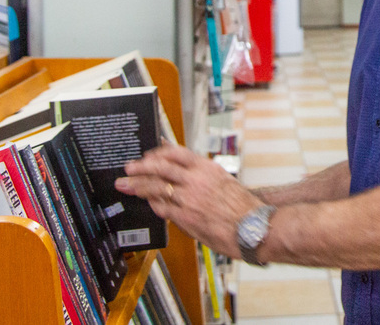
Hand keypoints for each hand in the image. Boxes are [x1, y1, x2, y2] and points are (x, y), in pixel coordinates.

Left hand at [115, 142, 261, 257]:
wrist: (253, 228)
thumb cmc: (242, 207)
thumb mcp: (223, 180)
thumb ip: (202, 175)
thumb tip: (181, 171)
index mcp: (206, 168)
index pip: (176, 153)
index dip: (158, 152)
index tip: (148, 154)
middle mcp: (196, 180)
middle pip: (160, 167)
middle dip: (140, 167)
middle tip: (129, 168)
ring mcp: (189, 199)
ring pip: (156, 187)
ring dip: (138, 185)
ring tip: (126, 185)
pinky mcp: (186, 218)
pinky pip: (162, 208)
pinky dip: (152, 204)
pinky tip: (146, 203)